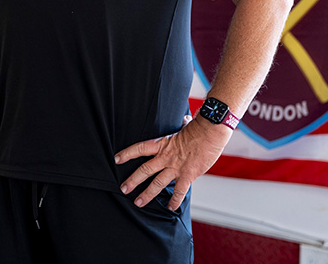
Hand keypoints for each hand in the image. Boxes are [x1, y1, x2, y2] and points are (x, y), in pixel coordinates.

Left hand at [114, 116, 229, 210]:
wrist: (211, 132)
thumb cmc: (199, 128)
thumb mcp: (185, 126)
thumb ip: (182, 126)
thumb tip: (186, 120)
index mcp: (163, 144)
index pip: (140, 149)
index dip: (127, 154)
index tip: (117, 159)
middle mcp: (166, 157)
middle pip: (144, 170)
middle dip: (132, 180)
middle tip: (123, 189)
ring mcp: (176, 167)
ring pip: (157, 184)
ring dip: (147, 194)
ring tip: (138, 202)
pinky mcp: (188, 175)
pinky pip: (179, 191)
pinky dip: (175, 201)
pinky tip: (170, 208)